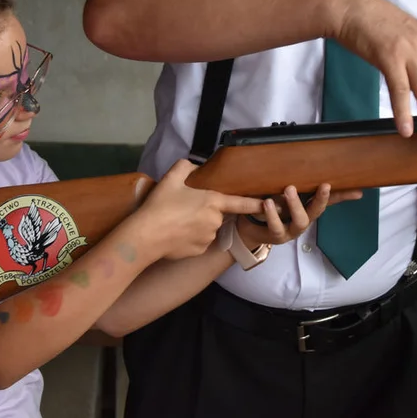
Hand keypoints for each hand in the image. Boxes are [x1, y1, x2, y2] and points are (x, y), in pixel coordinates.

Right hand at [136, 159, 263, 259]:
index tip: (270, 204)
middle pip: (215, 214)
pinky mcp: (199, 251)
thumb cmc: (160, 205)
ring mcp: (208, 238)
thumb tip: (193, 167)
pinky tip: (176, 235)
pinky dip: (190, 239)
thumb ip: (186, 167)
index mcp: (212, 201)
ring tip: (175, 222)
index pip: (240, 202)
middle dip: (203, 212)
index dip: (256, 203)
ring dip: (196, 225)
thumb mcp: (171, 178)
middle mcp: (215, 221)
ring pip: (206, 229)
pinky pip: (199, 242)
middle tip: (182, 209)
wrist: (146, 235)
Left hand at [235, 184, 364, 247]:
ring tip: (288, 189)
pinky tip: (267, 203)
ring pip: (300, 221)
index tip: (358, 191)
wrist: (251, 227)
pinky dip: (272, 214)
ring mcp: (291, 229)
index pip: (331, 200)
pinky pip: (276, 227)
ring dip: (296, 205)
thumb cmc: (273, 206)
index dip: (344, 195)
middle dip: (322, 199)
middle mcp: (304, 219)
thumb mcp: (285, 193)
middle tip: (325, 186)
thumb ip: (298, 184)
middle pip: (318, 210)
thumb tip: (307, 168)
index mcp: (308, 206)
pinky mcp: (276, 235)